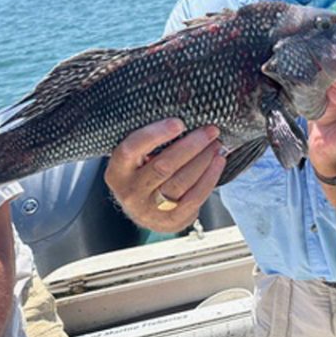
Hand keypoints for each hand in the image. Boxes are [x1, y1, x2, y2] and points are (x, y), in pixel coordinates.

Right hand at [104, 119, 225, 231]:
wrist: (145, 211)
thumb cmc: (144, 174)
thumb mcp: (137, 159)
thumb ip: (150, 142)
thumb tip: (186, 115)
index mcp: (117, 172)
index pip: (130, 149)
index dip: (155, 135)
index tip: (179, 123)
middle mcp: (130, 192)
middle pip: (163, 166)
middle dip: (191, 146)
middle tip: (210, 130)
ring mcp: (150, 209)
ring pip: (181, 181)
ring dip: (203, 160)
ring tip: (217, 144)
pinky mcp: (170, 220)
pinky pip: (194, 197)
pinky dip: (210, 177)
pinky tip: (219, 162)